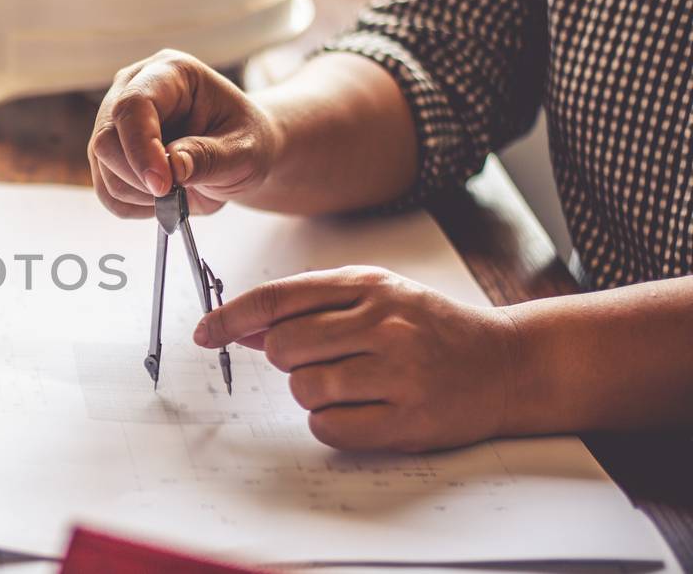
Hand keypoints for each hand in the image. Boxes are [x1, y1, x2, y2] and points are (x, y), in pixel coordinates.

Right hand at [88, 50, 282, 217]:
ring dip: (140, 194)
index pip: (134, 105)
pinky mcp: (107, 153)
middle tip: (177, 194)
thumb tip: (172, 167)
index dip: (142, 147)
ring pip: (103, 168)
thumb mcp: (244, 150)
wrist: (237, 153)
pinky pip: (105, 191)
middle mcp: (131, 89)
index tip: (163, 184)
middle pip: (107, 139)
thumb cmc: (244, 141)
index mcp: (170, 73)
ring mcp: (114, 121)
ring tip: (179, 193)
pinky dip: (134, 206)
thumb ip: (210, 157)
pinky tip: (162, 198)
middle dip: (140, 178)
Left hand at [193, 267, 519, 452]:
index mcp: (369, 286)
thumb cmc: (431, 330)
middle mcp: (383, 323)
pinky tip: (364, 410)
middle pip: (283, 348)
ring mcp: (398, 371)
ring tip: (355, 384)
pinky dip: (333, 424)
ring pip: (304, 389)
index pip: (278, 298)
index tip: (205, 333)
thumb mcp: (377, 297)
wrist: (508, 363)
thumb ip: (311, 307)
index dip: (231, 317)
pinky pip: (329, 427)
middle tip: (326, 360)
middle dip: (289, 360)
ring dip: (314, 393)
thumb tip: (244, 326)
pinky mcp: (408, 418)